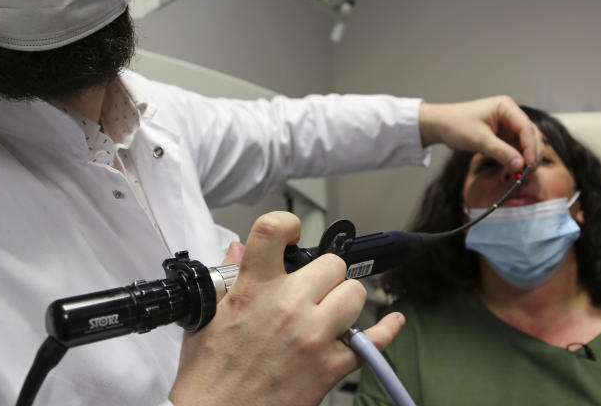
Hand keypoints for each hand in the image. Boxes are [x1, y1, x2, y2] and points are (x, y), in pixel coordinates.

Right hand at [168, 212, 404, 405]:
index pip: (272, 230)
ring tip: (328, 312)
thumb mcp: (208, 317)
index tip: (292, 234)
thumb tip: (239, 249)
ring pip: (355, 294)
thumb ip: (229, 278)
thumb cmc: (209, 376)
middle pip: (331, 264)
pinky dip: (386, 330)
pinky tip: (392, 322)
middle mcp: (288, 307)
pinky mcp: (330, 367)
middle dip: (323, 274)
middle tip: (310, 289)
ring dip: (344, 300)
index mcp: (254, 290)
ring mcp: (313, 337)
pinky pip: (372, 341)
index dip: (287, 224)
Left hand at [419, 96, 542, 171]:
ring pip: (526, 143)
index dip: (531, 146)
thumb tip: (520, 165)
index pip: (526, 127)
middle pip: (530, 135)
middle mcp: (510, 115)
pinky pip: (516, 148)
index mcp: (506, 107)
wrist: (441, 125)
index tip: (530, 163)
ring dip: (526, 157)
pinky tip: (516, 170)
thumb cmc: (456, 124)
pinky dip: (517, 159)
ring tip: (523, 174)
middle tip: (528, 171)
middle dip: (531, 153)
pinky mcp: (503, 136)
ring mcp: (508, 125)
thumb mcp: (479, 139)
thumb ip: (501, 152)